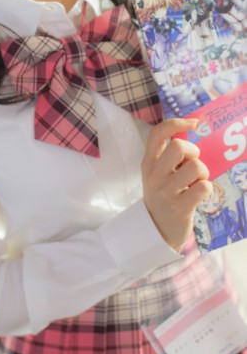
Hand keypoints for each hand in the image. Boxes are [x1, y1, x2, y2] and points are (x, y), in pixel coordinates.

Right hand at [141, 118, 211, 250]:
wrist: (156, 230)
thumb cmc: (163, 194)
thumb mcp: (157, 173)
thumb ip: (168, 156)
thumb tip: (192, 130)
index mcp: (148, 163)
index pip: (157, 134)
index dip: (176, 123)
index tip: (193, 123)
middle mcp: (154, 175)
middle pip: (179, 146)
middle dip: (194, 152)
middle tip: (192, 165)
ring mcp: (166, 192)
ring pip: (195, 166)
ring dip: (203, 172)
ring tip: (197, 182)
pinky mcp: (180, 207)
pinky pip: (203, 187)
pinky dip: (206, 188)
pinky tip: (199, 194)